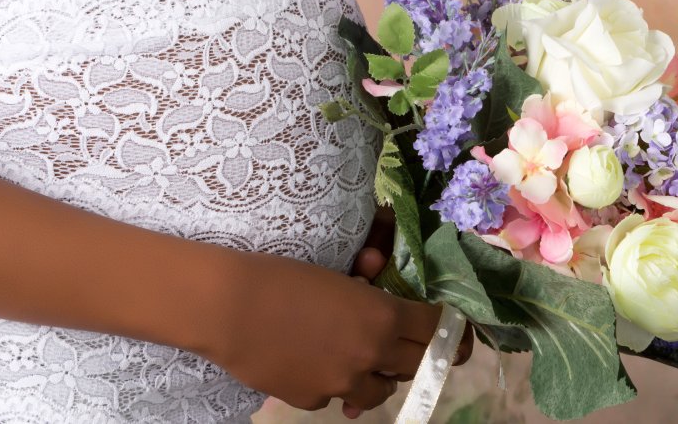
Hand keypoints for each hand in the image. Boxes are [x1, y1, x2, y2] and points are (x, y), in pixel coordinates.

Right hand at [203, 248, 444, 415]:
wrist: (228, 307)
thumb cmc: (280, 276)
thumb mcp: (335, 277)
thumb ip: (366, 294)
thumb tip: (379, 292)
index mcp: (382, 316)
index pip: (435, 328)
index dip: (446, 328)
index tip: (449, 329)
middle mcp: (372, 355)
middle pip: (418, 364)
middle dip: (418, 354)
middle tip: (411, 345)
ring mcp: (343, 383)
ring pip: (381, 391)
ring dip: (380, 376)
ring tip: (362, 362)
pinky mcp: (314, 400)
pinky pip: (337, 396)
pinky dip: (334, 383)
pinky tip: (312, 364)